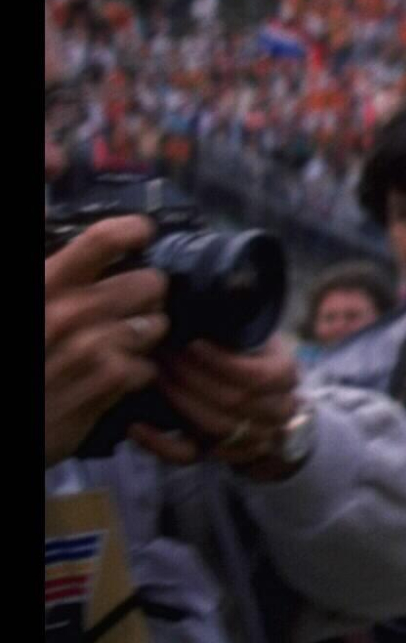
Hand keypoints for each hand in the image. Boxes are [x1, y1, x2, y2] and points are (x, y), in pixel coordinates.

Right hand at [42, 216, 167, 463]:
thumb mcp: (34, 302)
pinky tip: (118, 373)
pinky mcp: (104, 385)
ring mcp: (88, 350)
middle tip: (135, 304)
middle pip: (149, 283)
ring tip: (126, 341)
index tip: (141, 234)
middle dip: (148, 294)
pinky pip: (146, 367)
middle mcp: (68, 313)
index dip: (131, 231)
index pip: (101, 240)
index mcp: (45, 285)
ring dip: (147, 334)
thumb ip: (60, 274)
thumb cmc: (27, 353)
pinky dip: (139, 371)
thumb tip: (71, 227)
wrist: (10, 415)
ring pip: (154, 325)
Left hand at [135, 334, 304, 476]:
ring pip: (213, 427)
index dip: (222, 362)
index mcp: (285, 377)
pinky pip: (189, 456)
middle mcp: (276, 412)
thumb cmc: (250, 357)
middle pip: (232, 401)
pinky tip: (137, 426)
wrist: (265, 400)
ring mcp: (251, 438)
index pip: (258, 376)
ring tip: (153, 376)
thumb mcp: (254, 337)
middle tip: (162, 355)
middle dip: (192, 377)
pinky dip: (160, 444)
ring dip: (178, 401)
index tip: (192, 343)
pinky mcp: (221, 455)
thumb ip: (237, 328)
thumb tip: (204, 305)